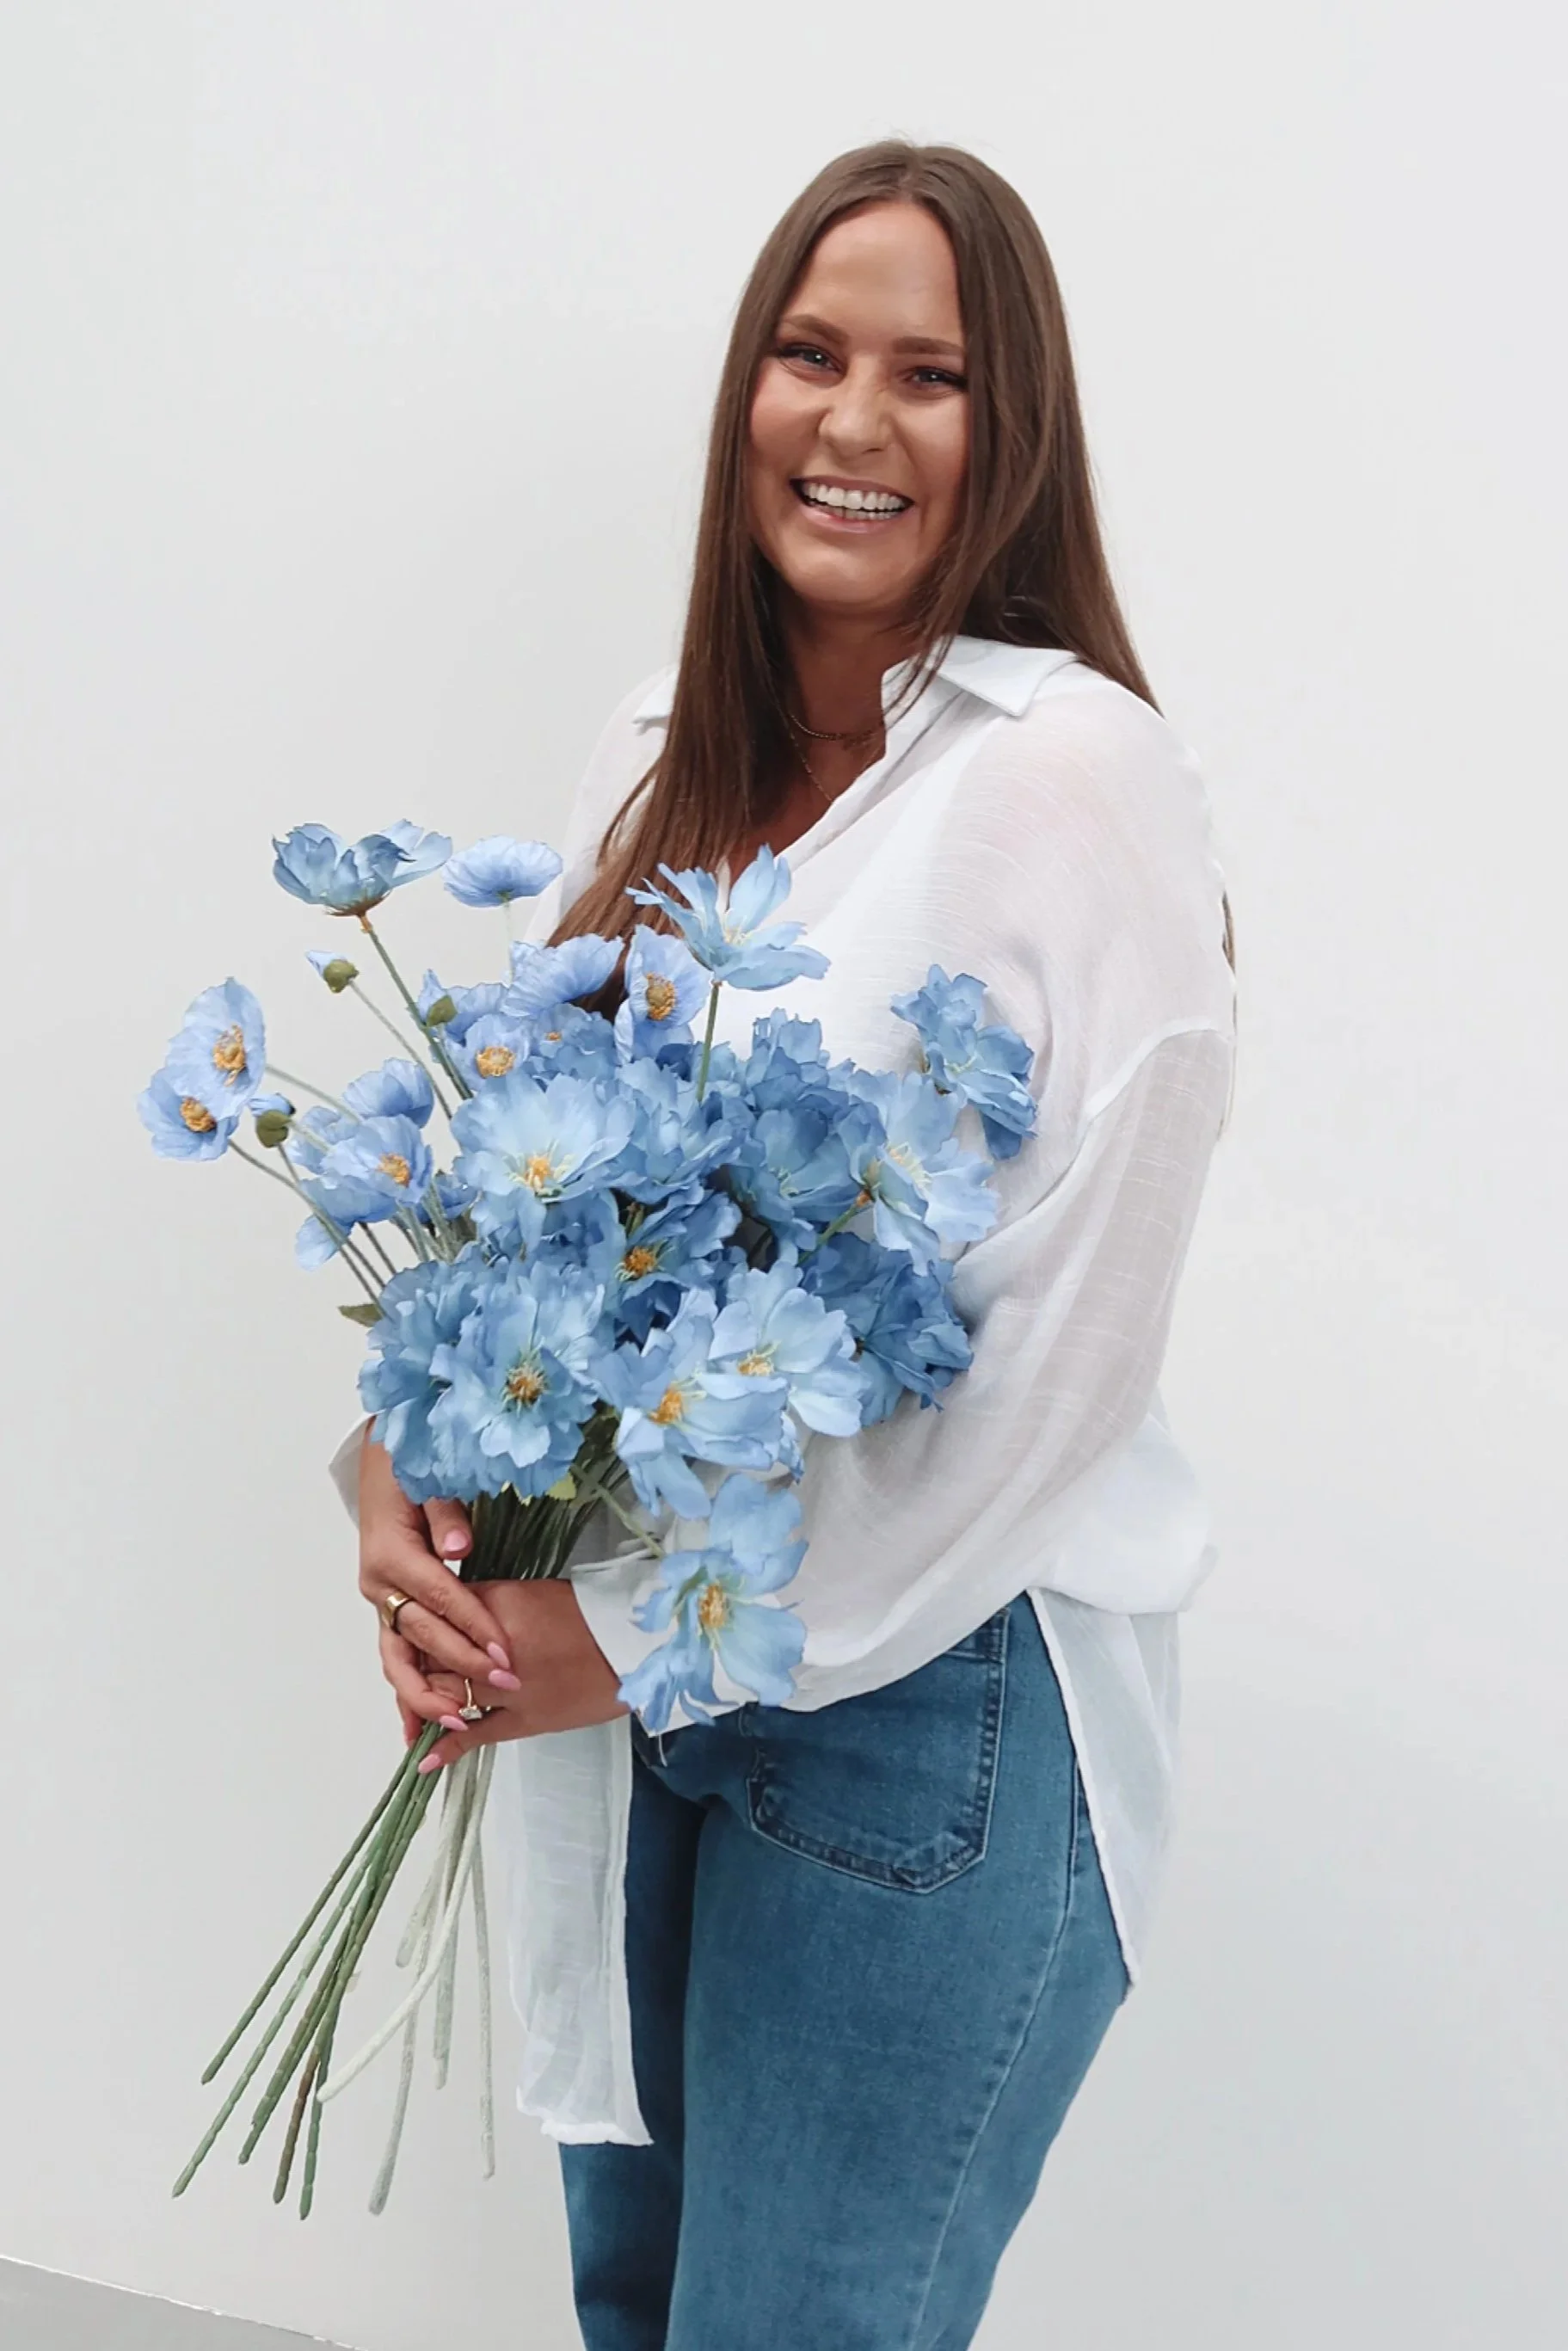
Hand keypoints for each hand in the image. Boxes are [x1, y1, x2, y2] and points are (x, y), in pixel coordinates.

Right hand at [356, 1431, 523, 1742]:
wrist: (383, 1460)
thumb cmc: (410, 1466)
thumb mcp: (429, 1479)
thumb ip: (446, 1514)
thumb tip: (460, 1547)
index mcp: (392, 1555)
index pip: (440, 1598)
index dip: (473, 1627)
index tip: (505, 1653)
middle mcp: (379, 1584)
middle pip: (422, 1634)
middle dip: (463, 1665)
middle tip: (505, 1683)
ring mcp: (380, 1598)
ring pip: (398, 1656)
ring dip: (425, 1694)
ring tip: (459, 1723)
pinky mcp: (387, 1606)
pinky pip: (397, 1654)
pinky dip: (407, 1691)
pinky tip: (417, 1728)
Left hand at [417, 1581, 627, 1772]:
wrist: (631, 1647)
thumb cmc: (589, 1614)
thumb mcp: (533, 1594)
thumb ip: (490, 1605)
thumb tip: (456, 1619)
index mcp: (494, 1605)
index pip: (437, 1619)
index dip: (420, 1634)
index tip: (412, 1643)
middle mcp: (491, 1646)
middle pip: (432, 1659)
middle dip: (416, 1672)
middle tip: (408, 1683)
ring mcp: (506, 1686)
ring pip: (445, 1696)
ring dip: (426, 1707)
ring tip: (412, 1720)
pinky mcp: (524, 1719)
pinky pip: (475, 1734)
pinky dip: (447, 1747)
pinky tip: (425, 1759)